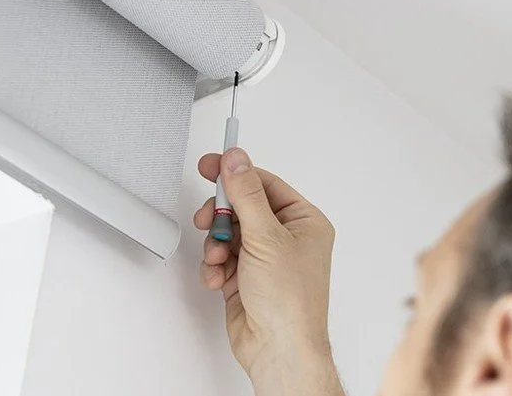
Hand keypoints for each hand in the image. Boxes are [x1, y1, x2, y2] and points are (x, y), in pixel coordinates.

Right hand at [194, 148, 337, 386]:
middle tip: (208, 219)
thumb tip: (237, 160)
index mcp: (303, 221)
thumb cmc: (290, 302)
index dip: (235, 173)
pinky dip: (215, 266)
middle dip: (222, 216)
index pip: (264, 184)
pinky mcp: (246, 277)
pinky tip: (219, 278)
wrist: (279, 351)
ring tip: (219, 258)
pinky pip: (221, 257)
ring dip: (216, 245)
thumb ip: (245, 194)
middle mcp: (286, 238)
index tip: (210, 165)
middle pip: (242, 207)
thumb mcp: (265, 237)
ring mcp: (265, 258)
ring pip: (228, 233)